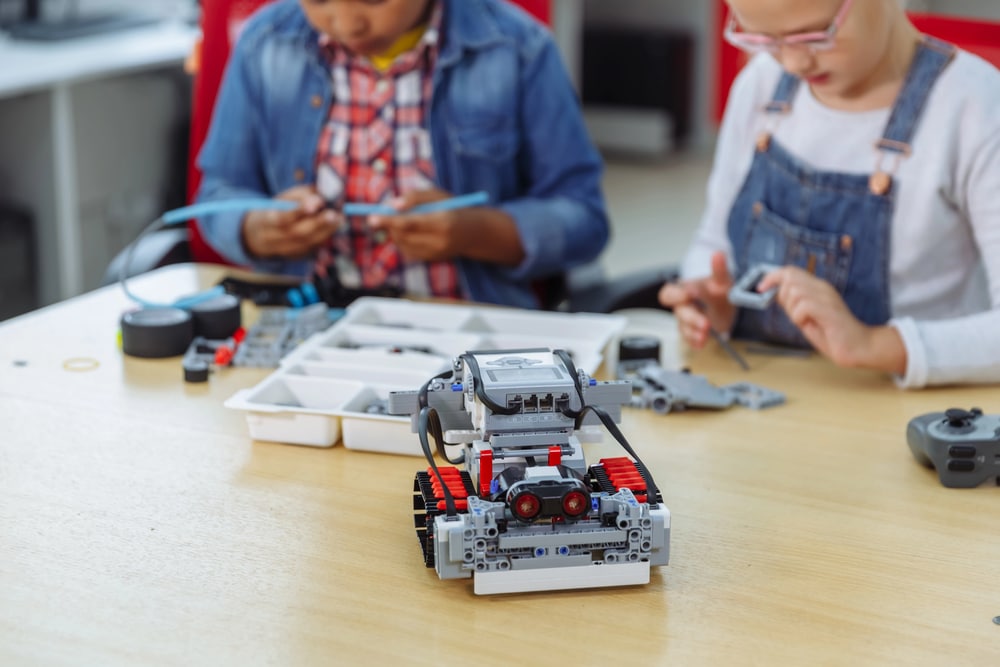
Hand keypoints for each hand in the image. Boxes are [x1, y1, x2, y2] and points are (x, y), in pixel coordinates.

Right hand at [242, 186, 340, 258]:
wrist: (259, 237)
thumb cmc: (275, 212)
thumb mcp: (282, 200)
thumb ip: (301, 195)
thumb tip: (322, 193)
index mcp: (267, 221)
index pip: (284, 217)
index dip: (301, 210)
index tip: (319, 201)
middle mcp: (274, 238)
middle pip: (298, 233)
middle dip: (319, 222)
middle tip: (335, 213)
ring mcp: (285, 250)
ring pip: (307, 242)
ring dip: (326, 230)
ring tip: (338, 219)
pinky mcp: (295, 257)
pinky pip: (311, 248)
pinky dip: (324, 237)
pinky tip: (332, 227)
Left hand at [367, 188, 460, 261]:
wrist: (473, 232)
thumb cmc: (452, 207)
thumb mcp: (437, 195)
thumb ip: (414, 197)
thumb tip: (392, 206)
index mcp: (442, 222)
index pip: (410, 223)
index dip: (389, 221)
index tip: (372, 218)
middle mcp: (439, 241)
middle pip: (403, 235)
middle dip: (388, 225)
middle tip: (381, 215)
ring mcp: (435, 253)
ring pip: (402, 244)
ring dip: (394, 231)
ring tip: (402, 220)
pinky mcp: (430, 259)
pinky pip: (407, 250)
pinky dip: (402, 239)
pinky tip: (410, 231)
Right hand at [657, 251, 735, 347]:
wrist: (726, 306)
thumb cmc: (719, 291)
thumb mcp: (722, 280)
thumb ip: (718, 270)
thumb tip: (718, 254)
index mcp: (683, 290)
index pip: (669, 293)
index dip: (677, 295)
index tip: (690, 294)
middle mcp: (682, 306)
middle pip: (680, 313)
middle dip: (692, 318)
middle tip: (705, 323)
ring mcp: (686, 321)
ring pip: (684, 328)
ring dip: (694, 333)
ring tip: (705, 336)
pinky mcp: (692, 333)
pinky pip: (690, 339)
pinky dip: (695, 342)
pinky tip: (701, 344)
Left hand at [757, 266, 906, 373]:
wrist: (857, 347)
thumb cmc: (832, 334)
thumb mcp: (805, 317)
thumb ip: (792, 304)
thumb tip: (775, 293)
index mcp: (817, 287)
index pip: (790, 271)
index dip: (772, 277)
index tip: (760, 288)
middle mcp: (822, 288)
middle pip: (790, 277)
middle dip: (783, 297)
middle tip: (794, 315)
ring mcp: (827, 297)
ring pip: (795, 291)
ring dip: (792, 310)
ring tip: (804, 321)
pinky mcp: (829, 309)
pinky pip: (804, 306)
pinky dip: (800, 317)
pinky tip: (809, 324)